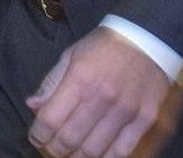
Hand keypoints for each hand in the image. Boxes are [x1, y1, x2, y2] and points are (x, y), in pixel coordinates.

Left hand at [26, 28, 182, 157]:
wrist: (149, 37)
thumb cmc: (107, 46)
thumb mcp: (72, 55)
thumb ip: (51, 82)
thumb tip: (33, 105)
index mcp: (80, 79)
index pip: (50, 120)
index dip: (38, 134)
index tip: (36, 137)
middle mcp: (102, 98)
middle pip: (69, 140)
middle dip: (54, 149)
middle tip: (52, 148)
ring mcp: (125, 111)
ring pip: (94, 151)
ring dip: (77, 157)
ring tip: (72, 152)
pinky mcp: (145, 119)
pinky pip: (122, 151)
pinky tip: (96, 154)